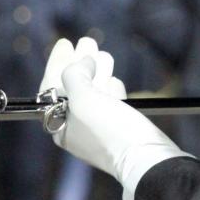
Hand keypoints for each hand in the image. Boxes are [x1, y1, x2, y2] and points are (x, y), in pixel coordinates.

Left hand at [41, 38, 191, 199]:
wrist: (148, 158)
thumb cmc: (111, 131)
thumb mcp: (83, 99)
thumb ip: (75, 75)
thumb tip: (83, 60)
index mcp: (60, 125)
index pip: (52, 87)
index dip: (57, 62)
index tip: (65, 43)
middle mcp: (77, 127)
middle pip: (74, 86)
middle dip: (81, 62)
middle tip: (88, 42)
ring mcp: (99, 127)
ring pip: (94, 91)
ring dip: (98, 70)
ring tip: (102, 54)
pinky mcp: (120, 127)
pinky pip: (110, 101)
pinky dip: (110, 87)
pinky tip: (114, 80)